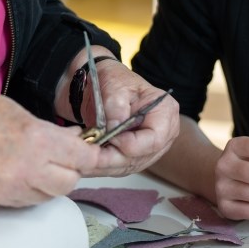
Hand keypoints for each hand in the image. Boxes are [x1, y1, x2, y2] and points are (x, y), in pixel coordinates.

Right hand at [0, 87, 99, 205]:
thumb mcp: (18, 110)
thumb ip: (49, 129)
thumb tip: (73, 138)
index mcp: (36, 140)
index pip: (83, 156)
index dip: (90, 151)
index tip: (91, 146)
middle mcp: (27, 169)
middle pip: (71, 180)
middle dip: (74, 167)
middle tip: (67, 152)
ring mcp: (12, 187)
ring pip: (52, 194)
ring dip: (55, 180)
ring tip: (45, 162)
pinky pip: (31, 200)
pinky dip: (37, 189)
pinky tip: (28, 172)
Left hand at [81, 60, 178, 176]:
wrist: (103, 86)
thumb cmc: (114, 80)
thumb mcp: (114, 85)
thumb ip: (115, 106)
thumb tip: (114, 129)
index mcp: (165, 112)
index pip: (155, 139)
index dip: (131, 144)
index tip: (108, 137)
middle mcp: (163, 133)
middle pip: (140, 157)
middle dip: (112, 159)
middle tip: (88, 155)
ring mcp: (150, 147)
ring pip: (128, 166)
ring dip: (104, 166)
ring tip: (83, 160)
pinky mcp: (135, 156)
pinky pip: (120, 167)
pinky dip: (103, 166)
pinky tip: (87, 163)